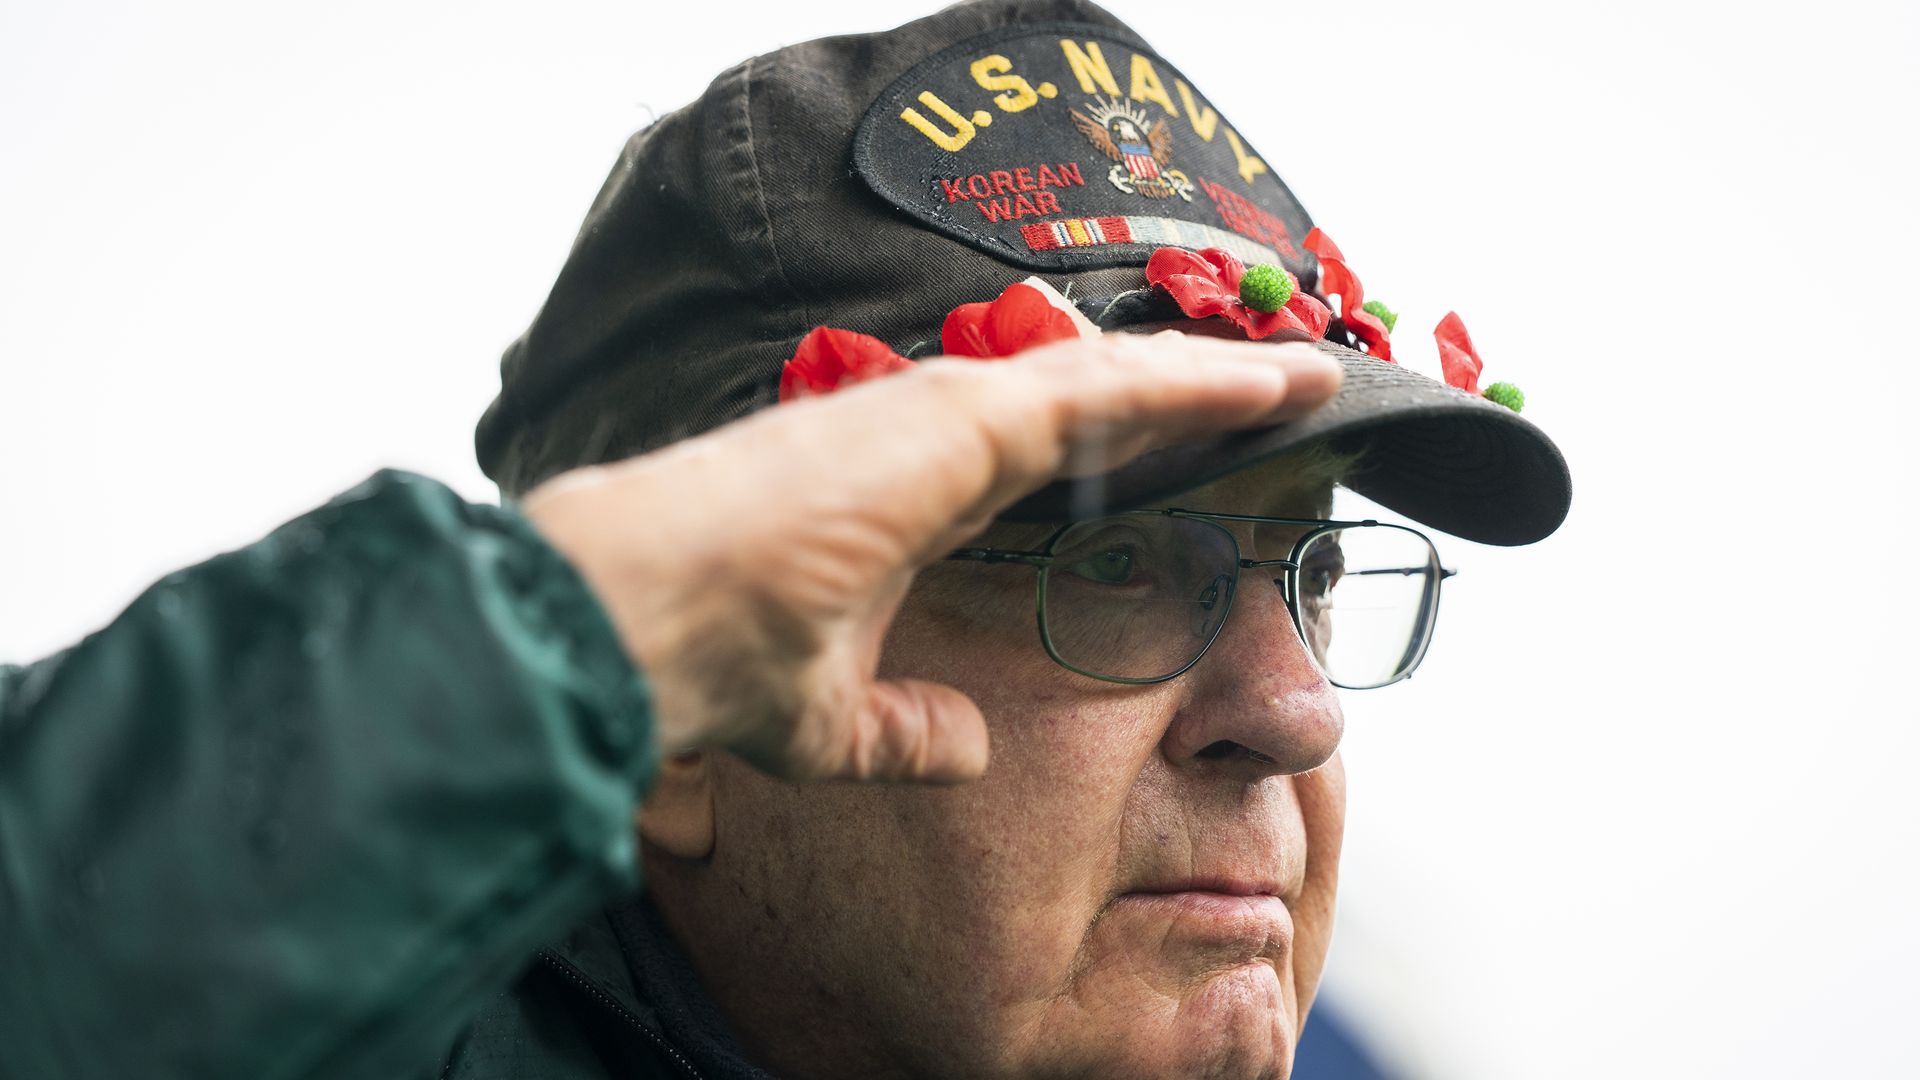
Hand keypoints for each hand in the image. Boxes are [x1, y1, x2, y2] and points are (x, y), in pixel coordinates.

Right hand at [522, 335, 1340, 782]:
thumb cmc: (716, 663)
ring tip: (1306, 377)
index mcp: (912, 492)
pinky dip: (1193, 383)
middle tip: (1287, 397)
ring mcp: (942, 415)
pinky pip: (1105, 388)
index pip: (1051, 455)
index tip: (1213, 460)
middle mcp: (932, 438)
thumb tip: (969, 750)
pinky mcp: (953, 414)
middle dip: (1193, 402)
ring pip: (1112, 379)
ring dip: (1215, 378)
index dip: (1137, 449)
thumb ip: (904, 732)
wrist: (644, 628)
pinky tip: (1268, 385)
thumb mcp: (837, 723)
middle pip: (1098, 403)